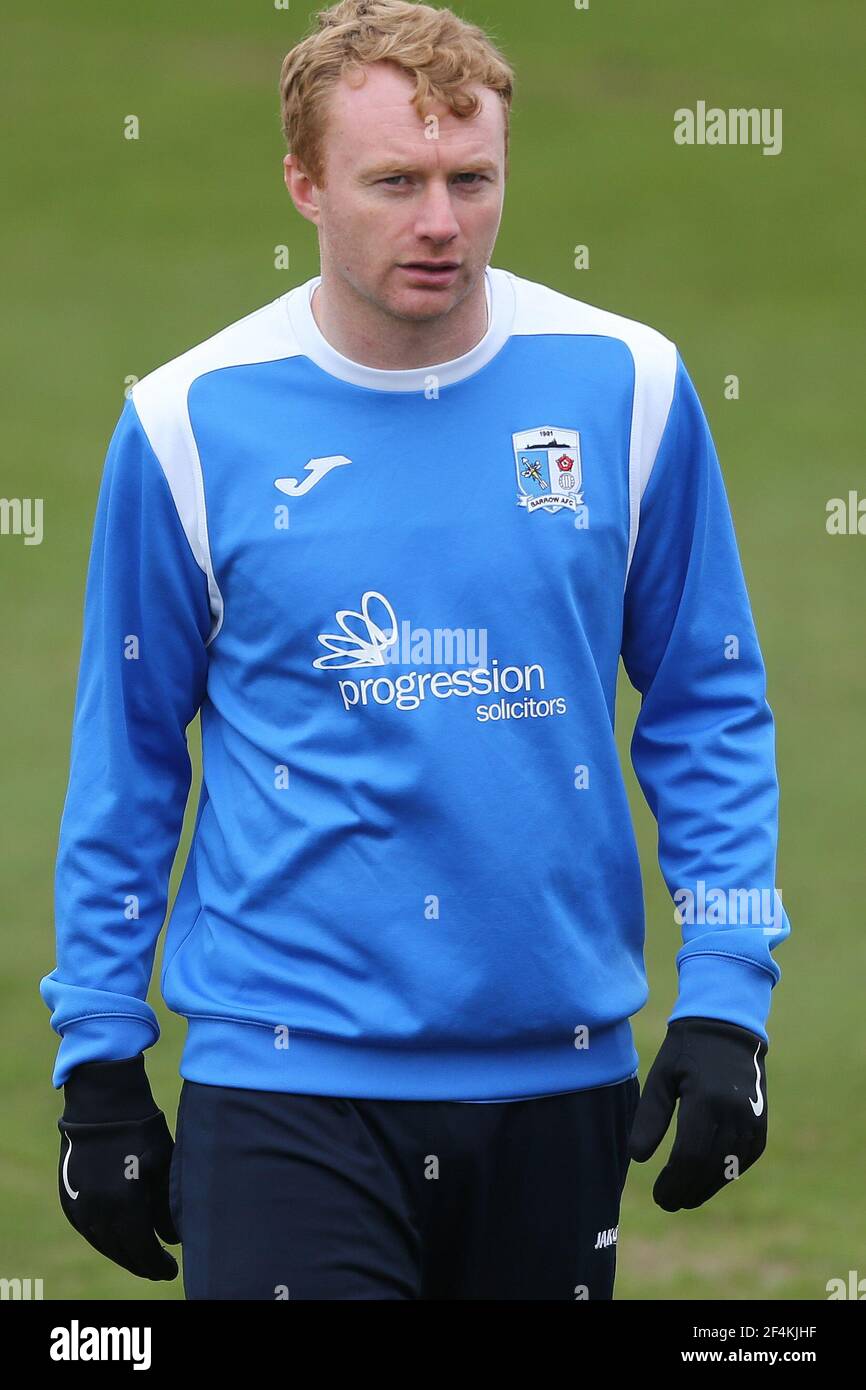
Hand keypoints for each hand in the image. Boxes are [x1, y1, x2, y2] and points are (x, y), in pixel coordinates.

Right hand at [57, 1053, 178, 1279]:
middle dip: (143, 1264)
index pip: (142, 1250)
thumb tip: (173, 1239)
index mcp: (124, 1204)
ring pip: (103, 1244)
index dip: (158, 1265)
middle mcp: (97, 1211)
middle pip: (122, 1252)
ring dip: (123, 1254)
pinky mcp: (69, 1198)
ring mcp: (79, 1206)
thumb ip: (167, 1208)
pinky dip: (105, 1240)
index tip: (172, 1270)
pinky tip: (119, 1241)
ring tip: (142, 1258)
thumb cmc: (141, 1130)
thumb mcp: (163, 1166)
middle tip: (160, 1269)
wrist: (102, 1104)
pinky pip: (88, 1230)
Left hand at [628, 1016, 767, 1210]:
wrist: (727, 1027)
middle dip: (687, 1190)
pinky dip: (727, 1173)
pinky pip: (746, 1157)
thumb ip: (650, 1117)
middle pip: (709, 1168)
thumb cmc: (686, 1051)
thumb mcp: (661, 1077)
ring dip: (707, 1187)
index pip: (689, 1156)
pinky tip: (709, 1180)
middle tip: (668, 1202)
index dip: (674, 1182)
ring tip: (685, 1197)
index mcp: (706, 1100)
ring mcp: (752, 1118)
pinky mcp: (761, 1121)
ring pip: (729, 1167)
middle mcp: (734, 1112)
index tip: (659, 1196)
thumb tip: (637, 1157)